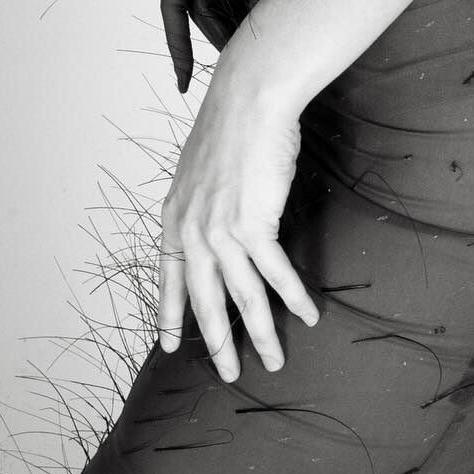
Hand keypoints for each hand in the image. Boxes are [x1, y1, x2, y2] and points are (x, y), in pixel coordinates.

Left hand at [158, 54, 319, 380]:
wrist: (249, 99)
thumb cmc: (231, 124)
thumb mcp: (200, 168)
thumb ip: (202, 200)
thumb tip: (215, 217)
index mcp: (175, 217)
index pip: (169, 277)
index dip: (169, 314)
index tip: (167, 345)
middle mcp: (193, 231)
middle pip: (206, 301)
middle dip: (219, 343)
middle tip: (228, 374)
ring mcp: (221, 232)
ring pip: (244, 298)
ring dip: (262, 334)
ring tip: (275, 361)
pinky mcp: (254, 226)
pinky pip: (276, 275)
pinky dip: (293, 298)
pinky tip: (306, 315)